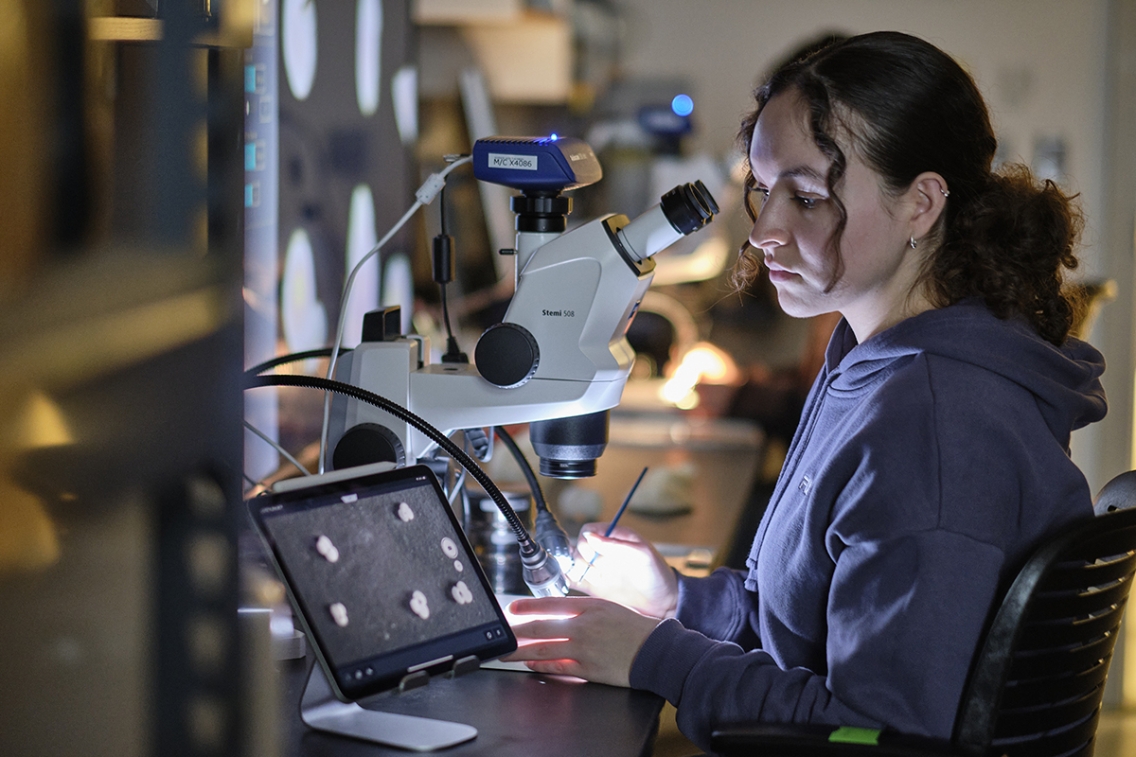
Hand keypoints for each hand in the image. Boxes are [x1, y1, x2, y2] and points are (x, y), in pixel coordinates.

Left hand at [501, 596, 659, 686]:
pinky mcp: (587, 669)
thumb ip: (583, 610)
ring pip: (543, 648)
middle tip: (502, 634)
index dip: (527, 607)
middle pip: (540, 627)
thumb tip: (557, 614)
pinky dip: (541, 665)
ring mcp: (584, 648)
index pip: (550, 604)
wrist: (657, 651)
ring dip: (521, 651)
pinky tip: (531, 663)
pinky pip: (558, 667)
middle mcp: (583, 625)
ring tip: (507, 652)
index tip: (511, 609)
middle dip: (517, 632)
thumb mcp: (609, 608)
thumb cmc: (635, 629)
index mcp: (589, 606)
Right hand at [570, 524, 677, 618]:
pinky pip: (573, 580)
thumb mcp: (642, 555)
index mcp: (615, 537)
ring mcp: (597, 570)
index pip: (588, 531)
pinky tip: (575, 583)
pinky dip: (568, 580)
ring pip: (573, 564)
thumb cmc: (657, 574)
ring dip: (579, 572)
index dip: (586, 542)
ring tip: (599, 581)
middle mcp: (603, 552)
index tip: (594, 555)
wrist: (664, 603)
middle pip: (577, 548)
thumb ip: (617, 545)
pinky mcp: (594, 588)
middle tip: (600, 572)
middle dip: (583, 560)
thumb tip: (589, 536)